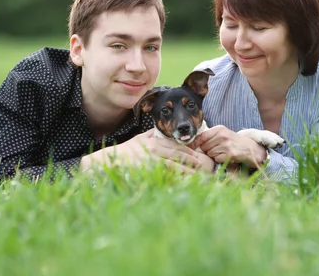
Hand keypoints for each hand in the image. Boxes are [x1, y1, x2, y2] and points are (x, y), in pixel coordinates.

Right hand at [80, 129, 213, 173]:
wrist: (108, 162)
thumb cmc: (126, 152)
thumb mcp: (141, 139)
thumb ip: (154, 136)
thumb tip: (164, 133)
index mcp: (156, 142)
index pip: (180, 148)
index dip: (194, 154)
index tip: (205, 159)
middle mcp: (156, 151)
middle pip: (182, 157)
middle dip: (198, 163)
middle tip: (210, 169)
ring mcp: (151, 162)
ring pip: (177, 168)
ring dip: (192, 174)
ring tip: (204, 179)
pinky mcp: (148, 173)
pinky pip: (166, 178)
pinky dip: (178, 182)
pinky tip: (188, 186)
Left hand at [188, 125, 266, 167]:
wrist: (249, 147)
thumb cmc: (232, 141)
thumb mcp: (222, 134)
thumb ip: (209, 136)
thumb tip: (191, 143)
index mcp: (219, 129)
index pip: (201, 136)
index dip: (194, 143)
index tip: (189, 147)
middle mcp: (222, 135)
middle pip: (204, 146)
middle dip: (207, 150)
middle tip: (216, 149)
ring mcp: (226, 144)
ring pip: (210, 153)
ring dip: (214, 155)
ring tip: (222, 152)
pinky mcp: (229, 154)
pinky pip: (216, 159)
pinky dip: (219, 159)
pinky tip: (225, 156)